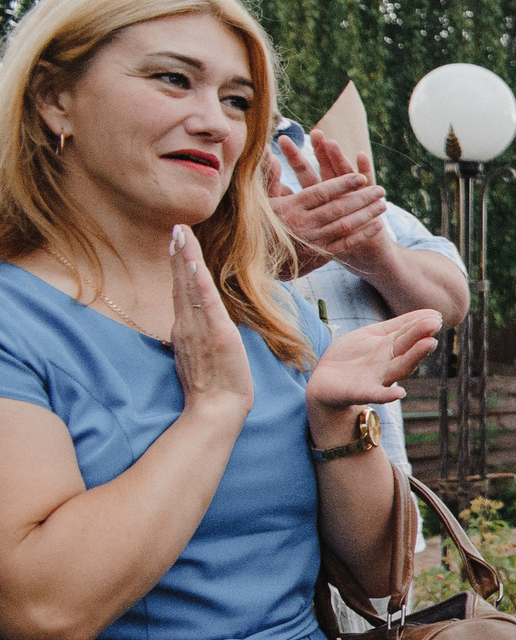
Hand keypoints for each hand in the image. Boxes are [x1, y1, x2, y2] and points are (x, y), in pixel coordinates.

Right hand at [168, 224, 254, 421]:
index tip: (176, 245)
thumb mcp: (199, 358)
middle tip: (177, 229)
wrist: (215, 410)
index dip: (178, 268)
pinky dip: (198, 279)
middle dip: (179, 255)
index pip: (181, 293)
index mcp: (186, 331)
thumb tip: (191, 330)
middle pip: (182, 284)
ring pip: (190, 287)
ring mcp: (200, 329)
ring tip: (182, 234)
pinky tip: (194, 261)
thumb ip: (194, 340)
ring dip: (186, 258)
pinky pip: (205, 301)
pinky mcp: (216, 334)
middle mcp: (188, 326)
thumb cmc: (211, 389)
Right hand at [268, 133, 394, 271]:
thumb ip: (269, 177)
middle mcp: (304, 225)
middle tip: (380, 190)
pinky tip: (378, 225)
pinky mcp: (321, 255)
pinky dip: (363, 234)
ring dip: (366, 214)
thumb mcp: (259, 201)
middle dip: (362, 198)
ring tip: (383, 204)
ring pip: (345, 225)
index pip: (321, 193)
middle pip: (339, 209)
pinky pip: (346, 243)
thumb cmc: (258, 225)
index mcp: (290, 208)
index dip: (342, 184)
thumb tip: (271, 154)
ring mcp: (314, 241)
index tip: (360, 177)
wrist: (257, 262)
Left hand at [308, 309, 440, 413]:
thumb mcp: (375, 334)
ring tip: (429, 343)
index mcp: (391, 348)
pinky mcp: (361, 393)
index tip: (436, 316)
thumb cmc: (353, 356)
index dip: (420, 325)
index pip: (408, 334)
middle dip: (421, 337)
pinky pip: (376, 394)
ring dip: (414, 357)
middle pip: (407, 350)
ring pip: (399, 368)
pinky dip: (388, 395)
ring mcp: (377, 378)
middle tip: (434, 324)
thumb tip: (433, 313)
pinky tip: (400, 393)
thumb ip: (399, 325)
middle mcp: (388, 363)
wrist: (325, 381)